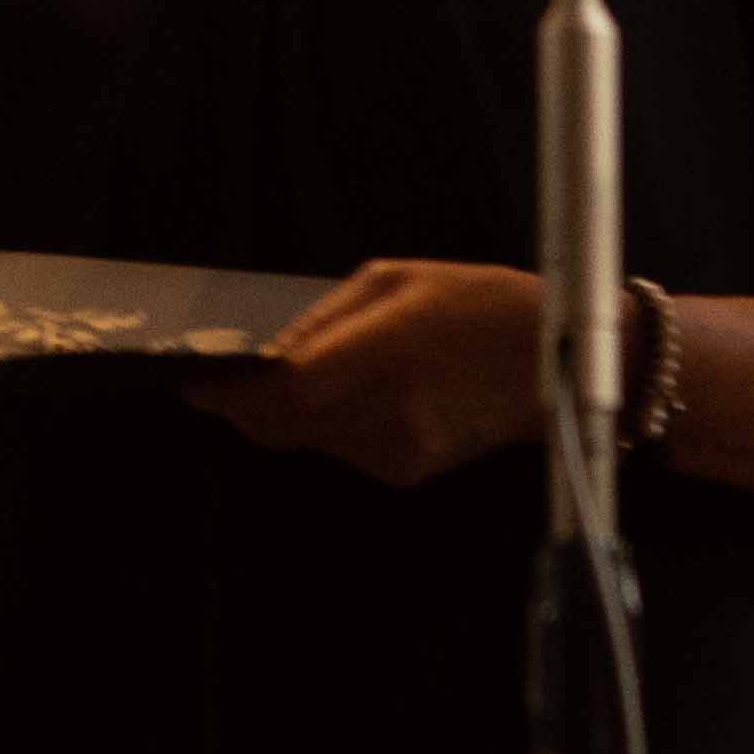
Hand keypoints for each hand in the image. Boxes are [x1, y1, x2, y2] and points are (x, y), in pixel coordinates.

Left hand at [182, 256, 546, 487]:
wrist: (557, 365)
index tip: (195, 381)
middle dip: (248, 405)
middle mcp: (386, 413)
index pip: (280, 394)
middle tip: (234, 378)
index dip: (228, 393)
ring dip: (294, 412)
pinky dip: (334, 424)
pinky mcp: (405, 473)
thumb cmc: (480, 305)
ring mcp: (396, 451)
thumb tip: (267, 355)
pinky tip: (374, 392)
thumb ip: (323, 321)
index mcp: (383, 354)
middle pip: (279, 427)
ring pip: (306, 439)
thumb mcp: (396, 281)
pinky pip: (341, 448)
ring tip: (335, 370)